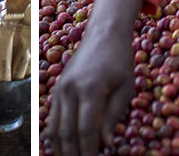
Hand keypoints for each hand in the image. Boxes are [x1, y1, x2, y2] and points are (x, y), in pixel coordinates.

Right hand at [45, 0, 139, 155]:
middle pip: (66, 132)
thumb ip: (113, 117)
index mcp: (90, 89)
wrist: (103, 34)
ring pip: (54, 126)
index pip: (86, 130)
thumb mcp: (125, 89)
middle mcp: (70, 89)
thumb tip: (105, 144)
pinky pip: (52, 116)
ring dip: (60, 148)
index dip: (88, 151)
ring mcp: (60, 88)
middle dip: (72, 153)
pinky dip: (54, 134)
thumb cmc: (120, 61)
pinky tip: (59, 148)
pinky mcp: (57, 88)